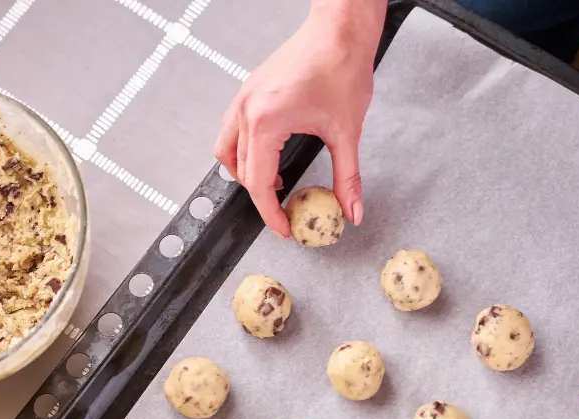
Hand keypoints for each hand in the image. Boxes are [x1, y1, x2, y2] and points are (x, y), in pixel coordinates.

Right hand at [213, 5, 381, 237]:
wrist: (340, 30)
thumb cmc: (341, 67)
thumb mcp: (347, 133)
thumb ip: (347, 178)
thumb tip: (351, 211)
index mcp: (266, 121)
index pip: (259, 183)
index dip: (270, 213)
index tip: (283, 229)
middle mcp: (247, 109)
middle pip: (241, 171)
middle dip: (261, 198)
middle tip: (285, 213)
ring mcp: (244, 98)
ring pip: (227, 151)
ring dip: (247, 174)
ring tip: (276, 186)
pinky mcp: (249, 91)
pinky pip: (233, 130)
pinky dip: (246, 151)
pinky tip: (271, 156)